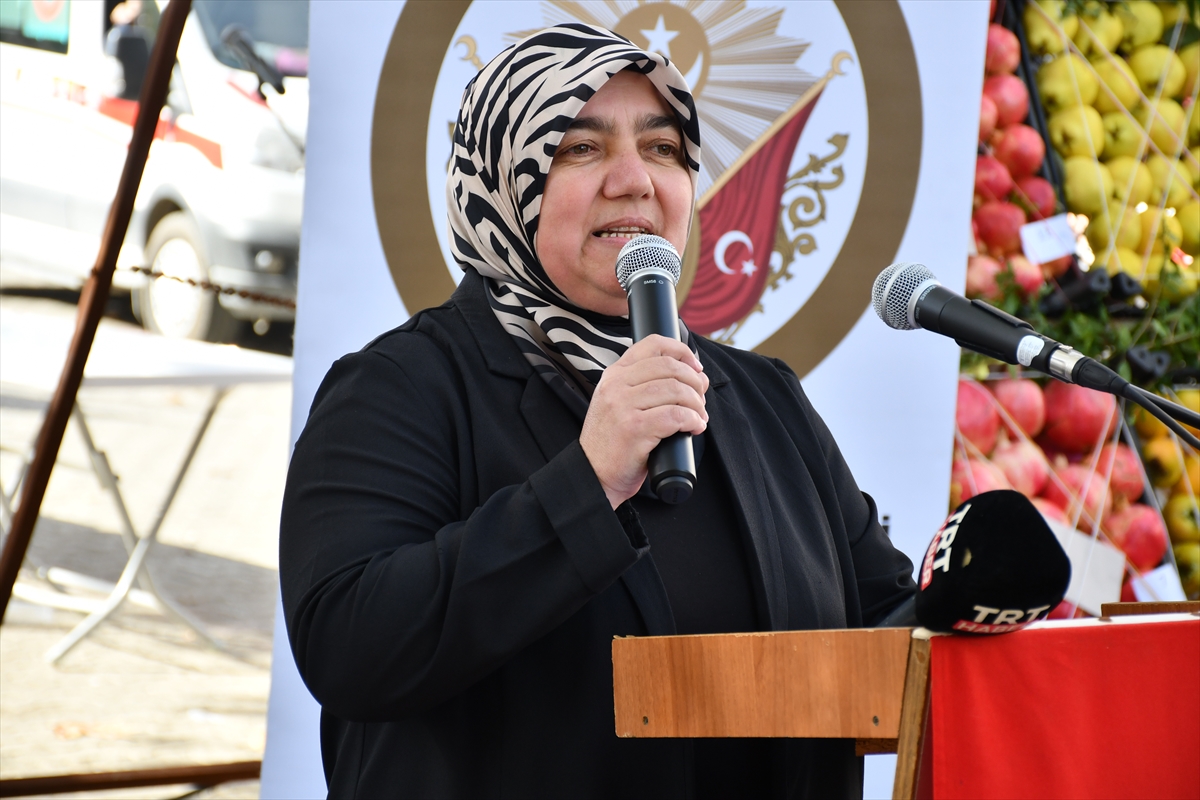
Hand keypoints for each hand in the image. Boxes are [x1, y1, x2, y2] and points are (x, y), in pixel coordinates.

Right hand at [579, 335, 708, 508]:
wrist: (593, 474)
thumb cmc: (613, 443)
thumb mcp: (619, 403)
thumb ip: (645, 386)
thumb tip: (693, 376)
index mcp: (614, 375)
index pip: (652, 344)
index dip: (682, 351)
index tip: (696, 368)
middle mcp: (616, 385)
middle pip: (669, 367)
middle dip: (695, 381)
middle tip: (701, 399)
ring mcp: (623, 406)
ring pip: (675, 390)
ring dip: (696, 403)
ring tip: (699, 416)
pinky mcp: (634, 429)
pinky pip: (675, 416)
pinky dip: (692, 420)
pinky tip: (695, 427)